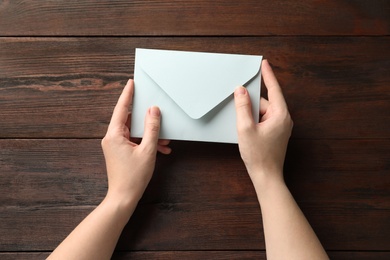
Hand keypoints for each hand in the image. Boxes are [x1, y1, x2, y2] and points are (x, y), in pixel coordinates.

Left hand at [101, 79, 170, 206]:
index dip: (128, 95)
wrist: (123, 198)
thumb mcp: (148, 150)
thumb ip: (152, 128)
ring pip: (134, 132)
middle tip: (157, 112)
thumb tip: (153, 111)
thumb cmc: (133, 177)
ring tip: (164, 140)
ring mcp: (115, 146)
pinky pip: (134, 141)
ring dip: (149, 134)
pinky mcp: (120, 152)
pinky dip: (146, 143)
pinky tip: (160, 149)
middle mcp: (112, 138)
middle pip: (129, 120)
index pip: (122, 109)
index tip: (131, 83)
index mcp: (114, 135)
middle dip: (146, 120)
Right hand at [234, 60, 292, 185]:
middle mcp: (284, 119)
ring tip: (245, 130)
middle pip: (265, 102)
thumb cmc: (258, 155)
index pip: (274, 89)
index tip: (264, 63)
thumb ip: (243, 107)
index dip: (268, 75)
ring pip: (263, 112)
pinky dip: (254, 122)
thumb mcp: (245, 128)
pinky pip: (264, 120)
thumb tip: (241, 91)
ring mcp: (281, 127)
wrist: (266, 177)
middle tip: (242, 117)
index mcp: (280, 115)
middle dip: (251, 105)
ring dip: (251, 116)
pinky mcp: (276, 133)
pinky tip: (248, 131)